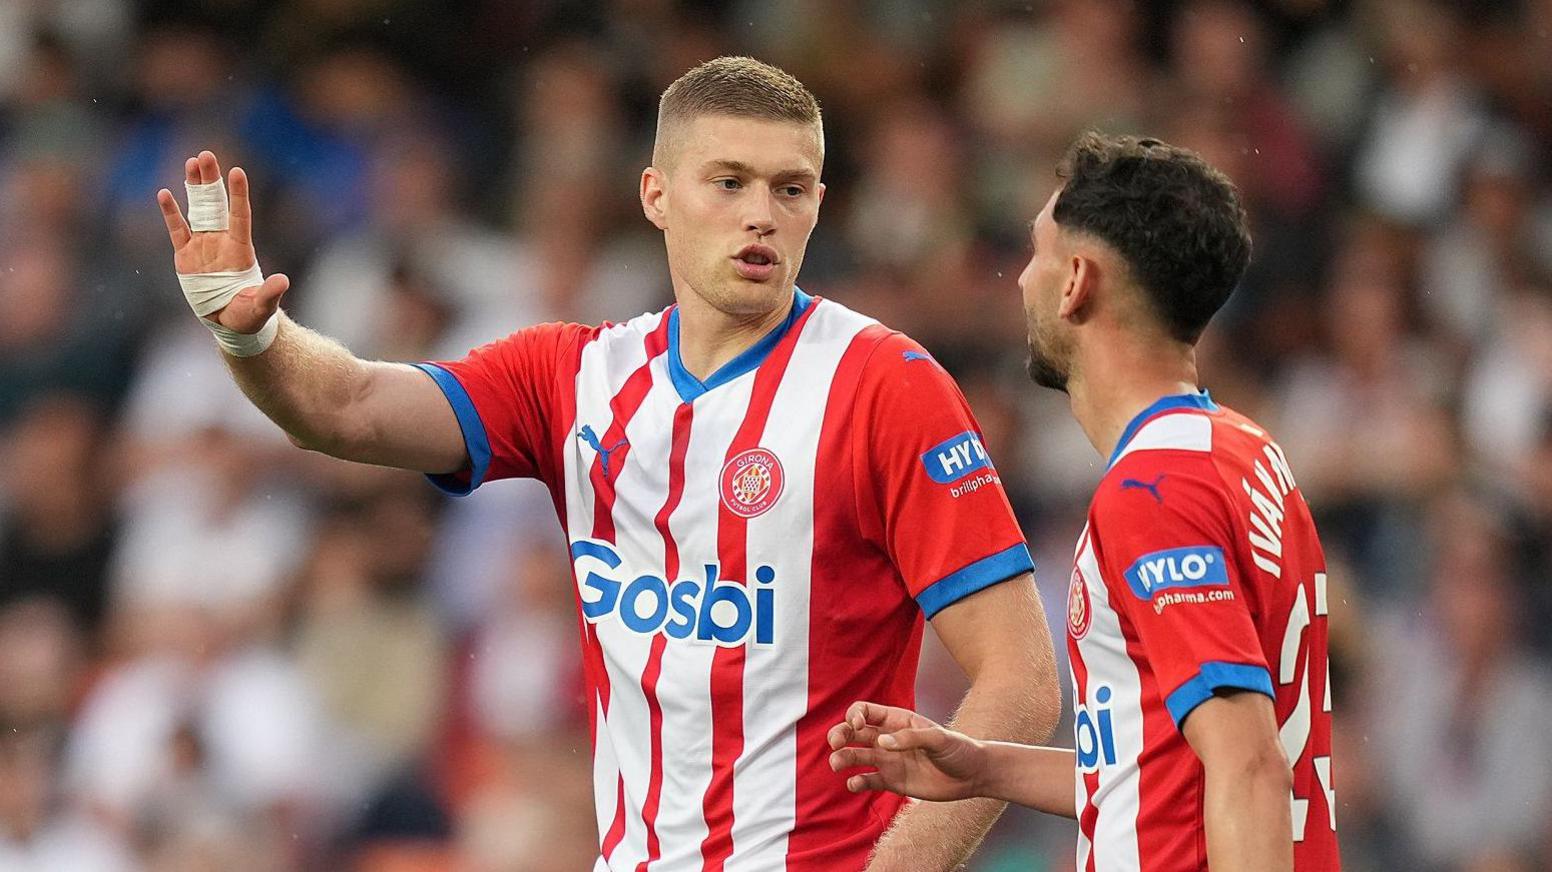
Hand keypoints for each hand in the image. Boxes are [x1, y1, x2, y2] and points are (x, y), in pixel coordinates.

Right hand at [156, 150, 288, 332]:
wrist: (229, 322)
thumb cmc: (250, 315)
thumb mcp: (261, 307)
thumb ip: (269, 293)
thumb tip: (283, 281)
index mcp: (240, 250)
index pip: (239, 216)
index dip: (237, 194)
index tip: (237, 172)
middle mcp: (222, 241)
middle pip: (216, 204)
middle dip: (211, 180)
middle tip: (205, 155)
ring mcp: (203, 245)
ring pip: (198, 209)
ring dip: (194, 187)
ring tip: (191, 162)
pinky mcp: (185, 254)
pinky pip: (177, 229)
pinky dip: (170, 213)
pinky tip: (164, 193)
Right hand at [826, 701, 987, 801]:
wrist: (972, 776)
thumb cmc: (959, 750)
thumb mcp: (939, 738)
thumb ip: (910, 738)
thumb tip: (882, 743)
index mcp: (897, 720)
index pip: (866, 711)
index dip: (855, 716)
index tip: (857, 726)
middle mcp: (888, 739)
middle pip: (854, 733)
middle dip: (839, 734)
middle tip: (834, 743)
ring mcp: (888, 760)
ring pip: (856, 756)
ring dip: (843, 759)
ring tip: (836, 765)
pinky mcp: (892, 781)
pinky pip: (868, 780)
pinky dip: (857, 782)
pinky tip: (854, 784)